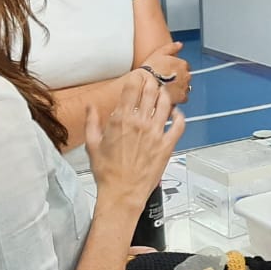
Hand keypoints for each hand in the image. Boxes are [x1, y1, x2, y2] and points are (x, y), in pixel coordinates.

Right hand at [86, 73, 185, 217]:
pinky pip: (178, 126)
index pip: (132, 90)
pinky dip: (179, 116)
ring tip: (163, 92)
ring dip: (165, 95)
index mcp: (121, 120)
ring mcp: (156, 133)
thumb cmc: (106, 171)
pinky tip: (177, 113)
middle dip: (151, 83)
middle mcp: (140, 122)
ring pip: (165, 105)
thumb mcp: (92, 144)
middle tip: (151, 80)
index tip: (137, 77)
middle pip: (150, 93)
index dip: (136, 80)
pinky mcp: (167, 145)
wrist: (122, 192)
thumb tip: (91, 106)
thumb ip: (92, 122)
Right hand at [140, 41, 191, 103]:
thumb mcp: (159, 52)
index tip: (170, 72)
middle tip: (168, 80)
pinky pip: (183, 98)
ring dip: (179, 88)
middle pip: (185, 77)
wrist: (146, 83)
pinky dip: (178, 97)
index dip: (176, 69)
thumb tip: (179, 44)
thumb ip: (171, 47)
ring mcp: (184, 86)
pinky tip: (170, 96)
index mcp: (182, 64)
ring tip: (168, 89)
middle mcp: (186, 75)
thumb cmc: (151, 69)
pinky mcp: (181, 97)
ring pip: (185, 87)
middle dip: (179, 79)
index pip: (184, 66)